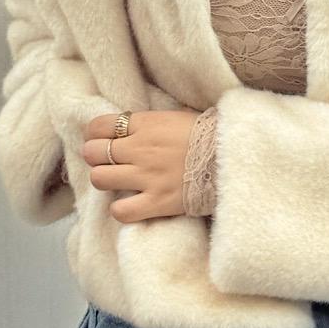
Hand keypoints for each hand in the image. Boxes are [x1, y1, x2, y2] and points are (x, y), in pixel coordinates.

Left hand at [81, 108, 200, 221]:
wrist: (235, 157)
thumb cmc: (211, 135)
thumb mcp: (179, 116)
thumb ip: (152, 122)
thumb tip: (135, 125)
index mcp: (147, 124)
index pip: (98, 126)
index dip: (94, 134)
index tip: (100, 140)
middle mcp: (141, 149)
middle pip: (93, 152)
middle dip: (96, 157)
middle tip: (108, 162)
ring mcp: (148, 176)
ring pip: (100, 178)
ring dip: (105, 180)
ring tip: (117, 182)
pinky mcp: (158, 202)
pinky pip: (121, 210)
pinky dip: (120, 209)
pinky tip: (130, 204)